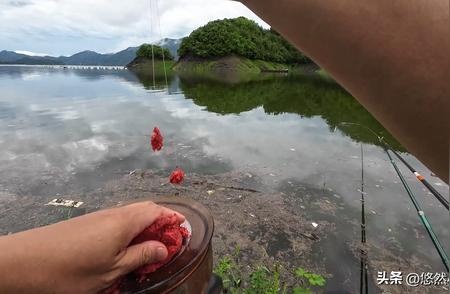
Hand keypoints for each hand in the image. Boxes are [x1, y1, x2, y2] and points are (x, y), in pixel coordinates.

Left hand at [0, 201, 184, 292]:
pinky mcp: (87, 223)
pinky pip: (117, 221)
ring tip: (148, 248)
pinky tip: (124, 248)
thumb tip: (164, 248)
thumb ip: (141, 256)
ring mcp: (99, 217)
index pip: (157, 211)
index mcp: (124, 221)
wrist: (24, 262)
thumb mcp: (112, 270)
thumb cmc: (71, 270)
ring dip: (144, 227)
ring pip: (131, 215)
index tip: (184, 230)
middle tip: (168, 243)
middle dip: (161, 222)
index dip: (173, 219)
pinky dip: (128, 231)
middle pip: (145, 209)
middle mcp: (114, 213)